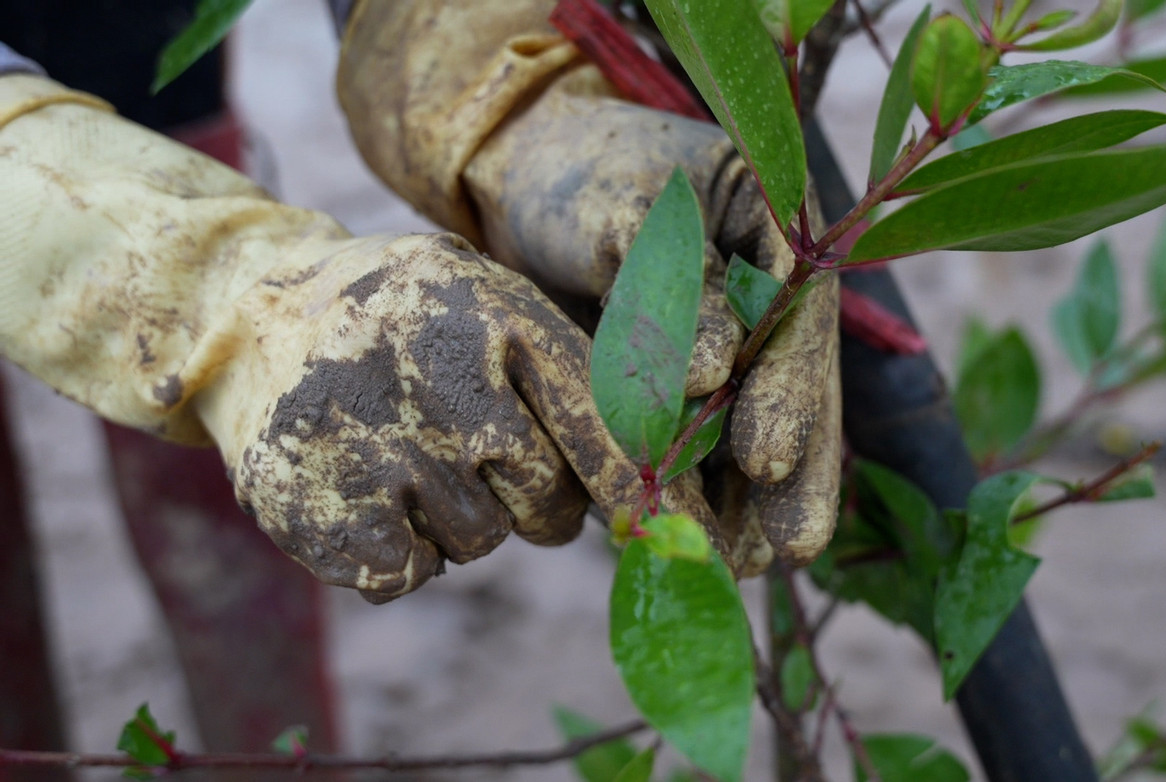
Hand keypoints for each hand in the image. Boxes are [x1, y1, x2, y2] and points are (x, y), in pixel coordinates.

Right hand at [0, 72, 714, 602]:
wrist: (253, 317)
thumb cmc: (413, 323)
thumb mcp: (495, 304)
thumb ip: (577, 377)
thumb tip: (666, 485)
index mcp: (509, 325)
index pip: (613, 437)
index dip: (660, 506)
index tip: (710, 560)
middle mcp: (454, 385)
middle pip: (551, 509)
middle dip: (530, 499)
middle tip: (469, 444)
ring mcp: (388, 452)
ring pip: (480, 542)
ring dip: (452, 515)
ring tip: (400, 445)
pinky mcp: (327, 513)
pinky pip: (409, 575)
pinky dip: (394, 548)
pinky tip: (362, 484)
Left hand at [336, 0, 840, 570]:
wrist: (518, 181)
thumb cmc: (572, 177)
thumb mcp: (617, 213)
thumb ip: (669, 287)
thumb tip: (716, 373)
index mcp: (773, 228)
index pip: (797, 317)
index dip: (789, 391)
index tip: (765, 457)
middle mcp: (769, 293)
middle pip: (793, 387)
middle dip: (793, 470)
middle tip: (790, 549)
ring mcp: (733, 342)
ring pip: (754, 426)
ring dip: (751, 500)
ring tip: (747, 568)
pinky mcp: (686, 381)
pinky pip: (706, 443)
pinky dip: (701, 492)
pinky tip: (699, 546)